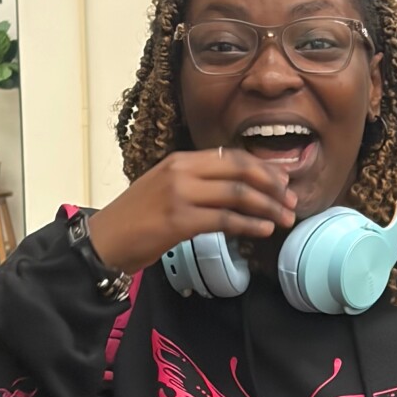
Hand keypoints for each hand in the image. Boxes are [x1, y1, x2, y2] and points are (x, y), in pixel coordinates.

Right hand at [88, 148, 297, 275]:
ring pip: (237, 195)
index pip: (232, 156)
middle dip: (272, 185)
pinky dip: (250, 225)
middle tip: (291, 200)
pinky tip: (264, 230)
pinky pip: (225, 220)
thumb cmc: (138, 218)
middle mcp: (181, 172)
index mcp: (181, 161)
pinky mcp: (180, 221)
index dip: (262, 168)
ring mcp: (180, 195)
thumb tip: (238, 188)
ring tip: (285, 219)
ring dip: (267, 207)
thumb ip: (198, 183)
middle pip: (240, 171)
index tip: (283, 181)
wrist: (105, 240)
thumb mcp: (166, 188)